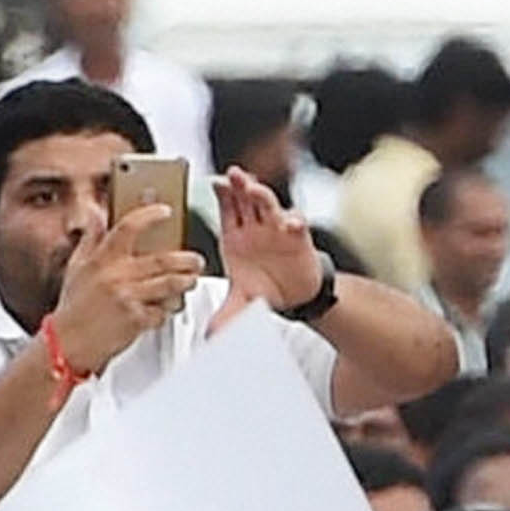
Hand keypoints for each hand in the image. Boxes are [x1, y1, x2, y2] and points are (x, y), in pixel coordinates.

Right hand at [49, 201, 198, 371]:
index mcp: (102, 260)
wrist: (68, 344)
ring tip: (191, 281)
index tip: (165, 211)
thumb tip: (94, 212)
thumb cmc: (74, 307)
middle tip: (196, 260)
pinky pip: (163, 311)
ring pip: (170, 285)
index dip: (149, 215)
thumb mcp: (77, 267)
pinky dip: (168, 310)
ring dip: (187, 282)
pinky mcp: (136, 320)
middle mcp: (117, 276)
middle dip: (187, 259)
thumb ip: (90, 238)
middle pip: (163, 260)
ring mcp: (128, 298)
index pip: (128, 227)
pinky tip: (166, 308)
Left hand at [214, 164, 323, 312]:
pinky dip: (294, 222)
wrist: (295, 295)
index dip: (223, 195)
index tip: (217, 184)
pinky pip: (297, 223)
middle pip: (245, 198)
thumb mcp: (242, 300)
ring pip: (268, 204)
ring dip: (261, 194)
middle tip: (232, 176)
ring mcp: (276, 228)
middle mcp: (255, 226)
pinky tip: (291, 223)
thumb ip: (227, 313)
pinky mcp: (298, 236)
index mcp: (236, 235)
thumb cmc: (266, 287)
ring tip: (254, 188)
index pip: (227, 208)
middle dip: (239, 185)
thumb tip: (211, 334)